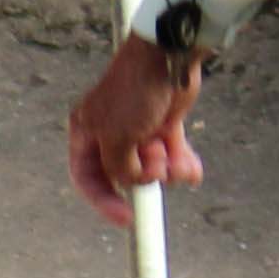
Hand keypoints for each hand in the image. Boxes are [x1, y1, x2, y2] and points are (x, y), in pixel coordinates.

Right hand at [67, 38, 201, 222]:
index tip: (126, 218)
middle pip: (125, 174)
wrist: (168, 59)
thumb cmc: (135, 93)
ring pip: (154, 167)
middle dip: (145, 177)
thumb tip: (134, 183)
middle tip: (157, 166)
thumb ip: (120, 168)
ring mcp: (140, 131)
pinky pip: (174, 155)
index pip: (87, 177)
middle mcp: (110, 134)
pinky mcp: (165, 126)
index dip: (104, 200)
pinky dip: (184, 164)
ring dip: (168, 170)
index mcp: (86, 133)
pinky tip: (193, 170)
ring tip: (174, 155)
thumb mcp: (118, 137)